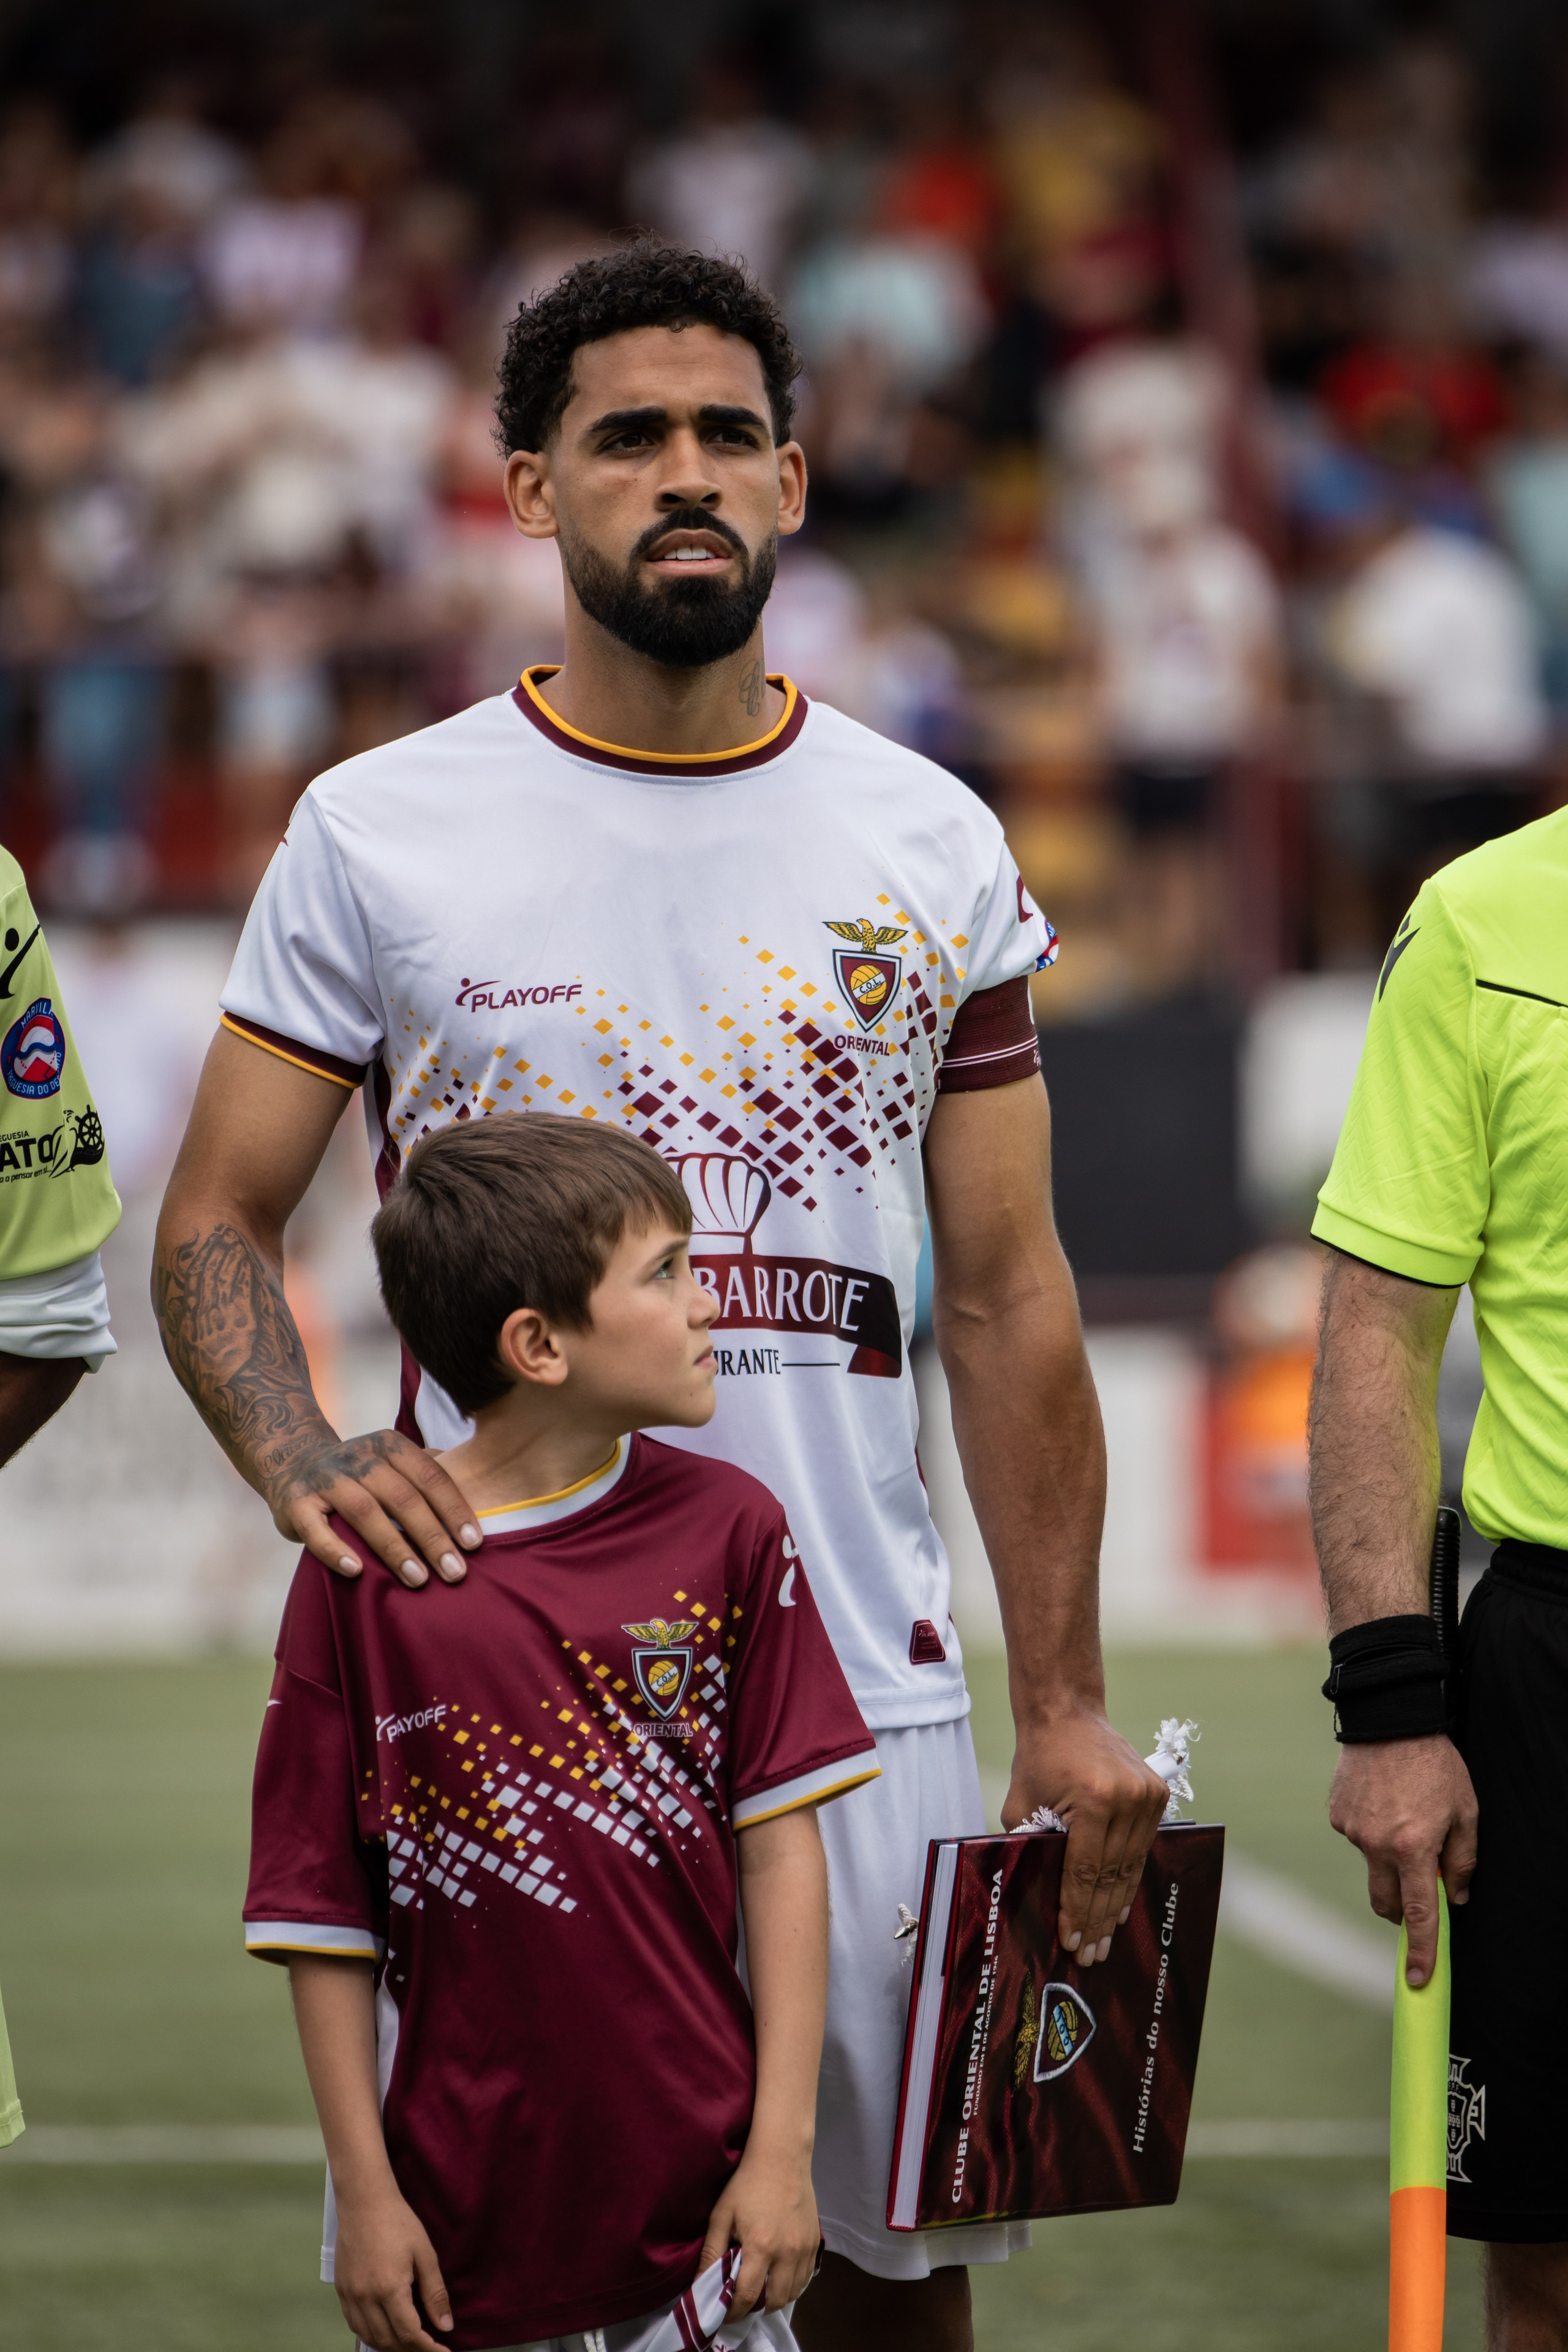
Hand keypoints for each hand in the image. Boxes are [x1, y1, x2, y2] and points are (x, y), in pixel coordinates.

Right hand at [268, 1427, 479, 1589]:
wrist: (292, 1462)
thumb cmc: (360, 1473)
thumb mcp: (392, 1461)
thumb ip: (429, 1470)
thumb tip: (482, 1490)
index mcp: (389, 1445)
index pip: (430, 1476)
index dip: (454, 1509)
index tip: (474, 1544)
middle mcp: (358, 1457)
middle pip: (403, 1497)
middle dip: (433, 1537)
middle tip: (455, 1572)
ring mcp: (325, 1478)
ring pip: (365, 1512)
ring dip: (394, 1547)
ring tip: (418, 1579)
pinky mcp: (295, 1503)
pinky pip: (316, 1529)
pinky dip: (336, 1550)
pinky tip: (357, 1571)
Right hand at [333, 2180, 453, 2349]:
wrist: (364, 2200)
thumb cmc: (398, 2221)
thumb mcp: (425, 2254)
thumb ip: (435, 2293)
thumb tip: (446, 2326)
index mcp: (389, 2289)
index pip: (409, 2334)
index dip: (427, 2348)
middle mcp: (366, 2297)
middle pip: (388, 2341)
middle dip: (410, 2349)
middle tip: (428, 2345)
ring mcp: (350, 2295)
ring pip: (369, 2336)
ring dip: (389, 2344)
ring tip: (409, 2340)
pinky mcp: (341, 2289)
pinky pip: (354, 2324)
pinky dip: (370, 2333)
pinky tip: (383, 2328)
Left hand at [698, 2139, 818, 2319]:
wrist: (782, 2157)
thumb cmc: (747, 2183)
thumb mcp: (722, 2215)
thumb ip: (711, 2252)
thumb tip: (700, 2284)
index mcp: (761, 2246)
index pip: (747, 2296)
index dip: (733, 2312)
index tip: (723, 2314)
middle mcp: (787, 2252)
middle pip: (773, 2301)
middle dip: (755, 2308)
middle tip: (741, 2303)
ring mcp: (804, 2248)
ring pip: (793, 2293)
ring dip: (774, 2299)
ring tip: (759, 2290)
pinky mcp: (814, 2242)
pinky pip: (805, 2278)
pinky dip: (792, 2286)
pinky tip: (778, 2276)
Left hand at [1004, 1705, 1168, 1967]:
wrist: (1067, 1712)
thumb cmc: (1038, 1759)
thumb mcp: (1022, 1805)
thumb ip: (1031, 1848)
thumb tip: (1039, 1897)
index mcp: (1095, 1800)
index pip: (1085, 1871)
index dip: (1078, 1911)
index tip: (1072, 1942)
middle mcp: (1128, 1799)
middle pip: (1111, 1875)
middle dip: (1098, 1919)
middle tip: (1090, 1954)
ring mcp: (1148, 1796)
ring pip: (1131, 1866)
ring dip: (1116, 1905)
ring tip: (1104, 1939)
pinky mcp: (1157, 1794)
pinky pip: (1142, 1848)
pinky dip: (1129, 1877)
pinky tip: (1120, 1905)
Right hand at [1328, 1734, 1476, 1986]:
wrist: (1390, 1717)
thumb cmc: (1436, 1763)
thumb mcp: (1466, 1811)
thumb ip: (1462, 1860)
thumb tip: (1454, 1896)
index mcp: (1412, 1848)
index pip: (1418, 1914)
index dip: (1420, 1951)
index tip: (1417, 1980)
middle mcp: (1376, 1845)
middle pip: (1385, 1902)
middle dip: (1401, 1909)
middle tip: (1419, 1888)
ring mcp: (1351, 1830)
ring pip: (1372, 1865)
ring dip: (1388, 1857)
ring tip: (1403, 1814)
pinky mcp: (1336, 1815)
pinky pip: (1356, 1837)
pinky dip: (1372, 1832)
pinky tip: (1383, 1801)